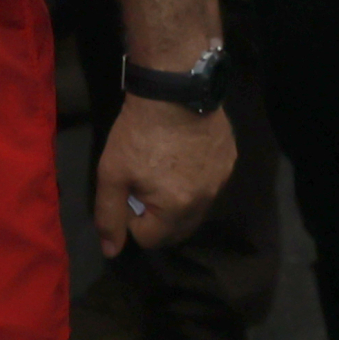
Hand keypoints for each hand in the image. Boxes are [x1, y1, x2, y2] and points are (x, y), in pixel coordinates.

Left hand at [92, 97, 235, 255]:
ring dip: (178, 200)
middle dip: (157, 216)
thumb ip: (109, 216)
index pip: (150, 239)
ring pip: (195, 208)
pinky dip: (195, 179)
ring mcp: (221, 179)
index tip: (128, 192)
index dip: (132, 219)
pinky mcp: (230, 160)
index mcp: (177, 208)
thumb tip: (112, 251)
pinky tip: (183, 154)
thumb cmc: (138, 132)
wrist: (173, 87)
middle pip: (177, 229)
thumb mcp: (110, 174)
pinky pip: (210, 185)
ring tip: (163, 167)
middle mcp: (206, 200)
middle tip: (143, 184)